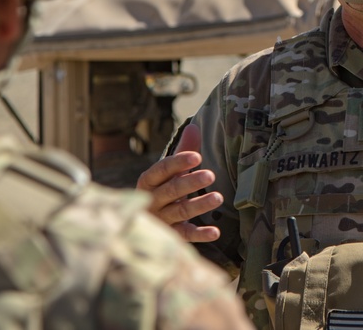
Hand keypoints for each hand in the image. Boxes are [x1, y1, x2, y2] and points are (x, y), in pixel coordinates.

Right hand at [137, 123, 221, 242]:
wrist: (144, 225)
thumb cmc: (163, 189)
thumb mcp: (171, 171)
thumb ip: (183, 151)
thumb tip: (194, 126)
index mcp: (148, 181)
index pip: (161, 170)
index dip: (178, 162)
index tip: (197, 156)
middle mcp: (151, 201)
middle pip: (171, 190)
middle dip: (190, 182)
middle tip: (210, 175)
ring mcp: (160, 220)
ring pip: (179, 212)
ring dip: (199, 205)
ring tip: (218, 197)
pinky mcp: (170, 236)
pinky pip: (185, 235)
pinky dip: (200, 234)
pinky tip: (215, 232)